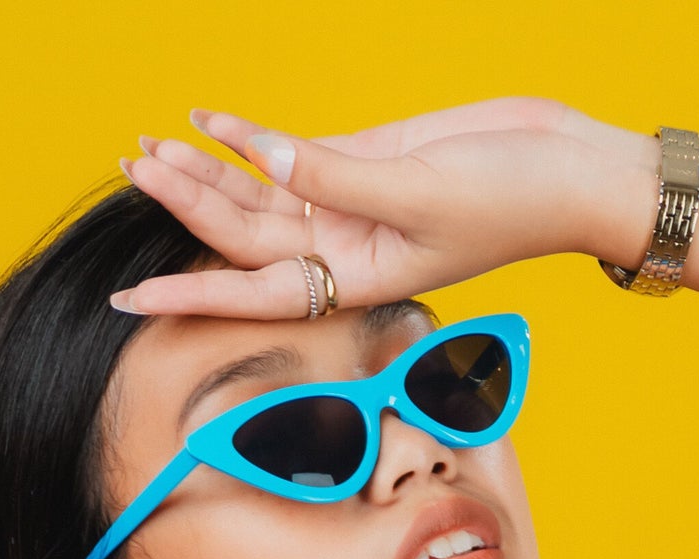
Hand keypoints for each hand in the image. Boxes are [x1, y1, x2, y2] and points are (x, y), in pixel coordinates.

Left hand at [112, 97, 658, 318]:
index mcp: (357, 278)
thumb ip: (334, 175)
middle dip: (186, 205)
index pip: (253, 288)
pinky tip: (206, 120)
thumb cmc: (515, 198)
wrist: (569, 168)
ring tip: (145, 147)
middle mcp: (345, 249)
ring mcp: (351, 204)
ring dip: (205, 173)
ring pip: (260, 193)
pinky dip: (248, 137)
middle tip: (131, 166)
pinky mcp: (364, 161)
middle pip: (246, 233)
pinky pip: (290, 153)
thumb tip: (258, 151)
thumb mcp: (422, 191)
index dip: (189, 291)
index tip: (128, 298)